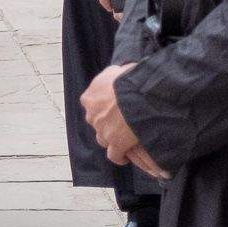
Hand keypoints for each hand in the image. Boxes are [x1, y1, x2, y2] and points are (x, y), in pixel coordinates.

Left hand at [82, 63, 169, 178]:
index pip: (91, 105)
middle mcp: (92, 114)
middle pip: (96, 122)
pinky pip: (114, 155)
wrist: (138, 95)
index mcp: (89, 97)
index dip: (102, 108)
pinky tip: (126, 156)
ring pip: (102, 138)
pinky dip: (119, 156)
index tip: (112, 109)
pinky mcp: (115, 144)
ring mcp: (102, 130)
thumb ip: (112, 75)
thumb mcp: (116, 70)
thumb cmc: (129, 79)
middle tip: (120, 122)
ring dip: (111, 138)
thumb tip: (118, 72)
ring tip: (124, 138)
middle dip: (106, 123)